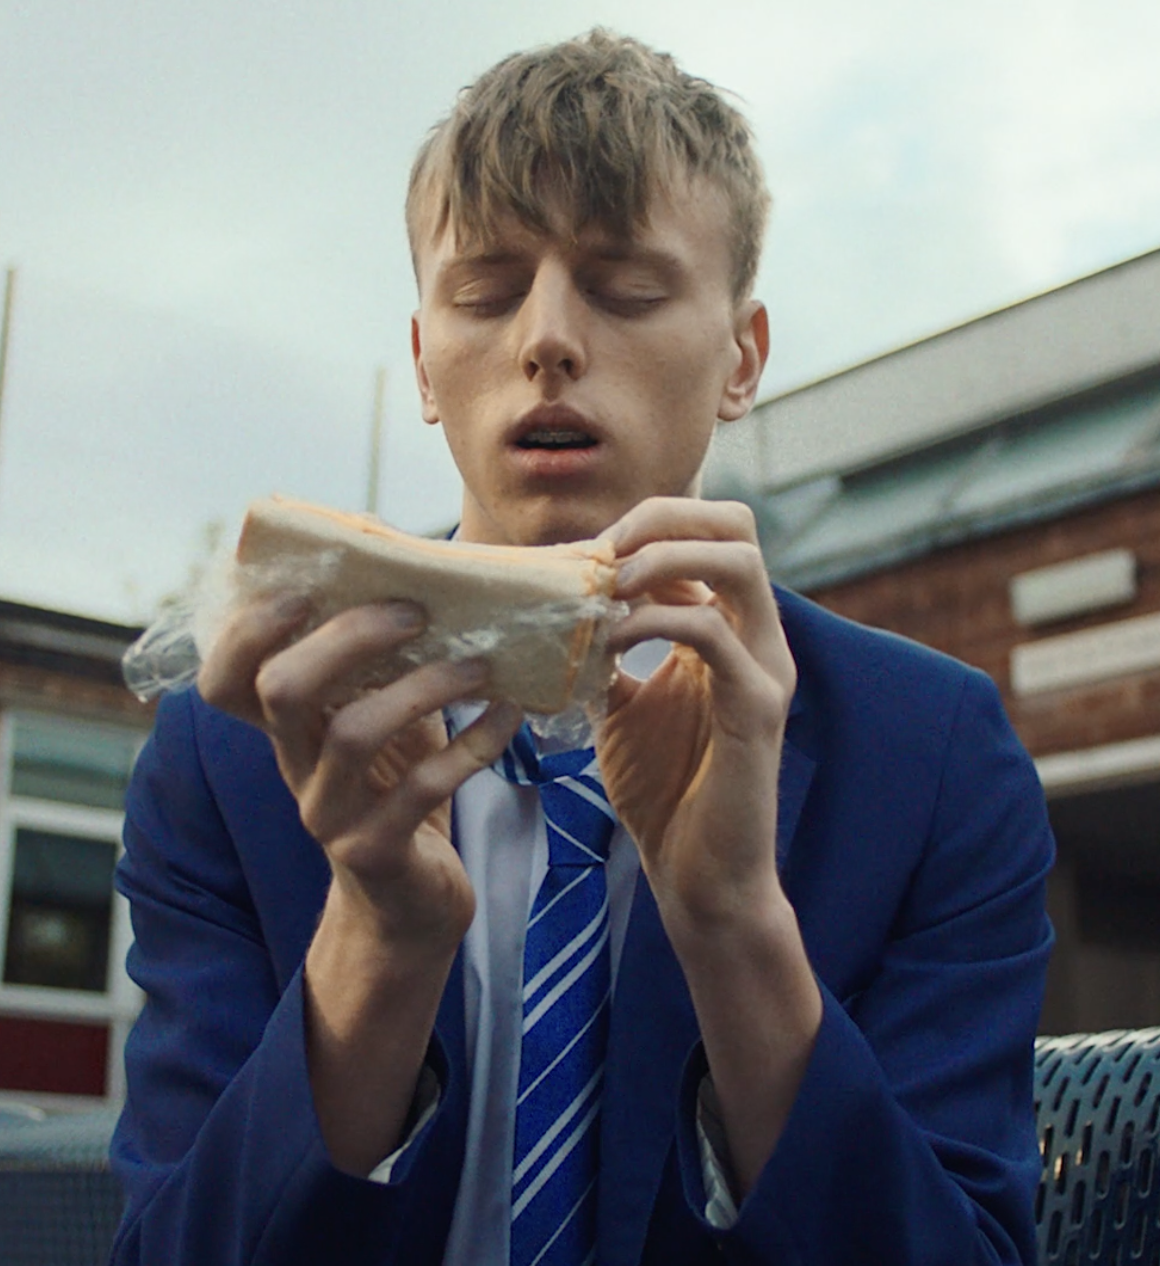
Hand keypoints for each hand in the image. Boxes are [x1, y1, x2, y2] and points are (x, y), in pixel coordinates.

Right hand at [198, 594, 521, 952]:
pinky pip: (423, 786)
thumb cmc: (401, 796)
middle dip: (348, 637)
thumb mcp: (386, 731)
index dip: (247, 632)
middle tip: (415, 613)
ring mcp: (330, 816)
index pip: (225, 682)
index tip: (308, 591)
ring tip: (478, 665)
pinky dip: (472, 744)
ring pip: (354, 734)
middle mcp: (295, 770)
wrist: (410, 907)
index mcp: (289, 734)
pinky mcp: (376, 852)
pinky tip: (507, 716)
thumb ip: (385, 675)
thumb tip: (432, 586)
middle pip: (282, 689)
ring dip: (424, 687)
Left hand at [597, 497, 796, 932]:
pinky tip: (611, 642)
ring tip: (607, 585)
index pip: (709, 531)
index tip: (584, 554)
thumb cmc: (664, 791)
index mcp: (729, 629)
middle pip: (736, 524)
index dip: (644, 524)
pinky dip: (655, 620)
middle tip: (601, 553)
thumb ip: (610, 655)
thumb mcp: (623, 705)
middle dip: (662, 518)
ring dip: (662, 558)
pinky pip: (713, 632)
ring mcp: (764, 668)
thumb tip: (560, 612)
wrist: (697, 875)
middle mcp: (757, 637)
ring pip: (738, 561)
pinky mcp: (758, 708)